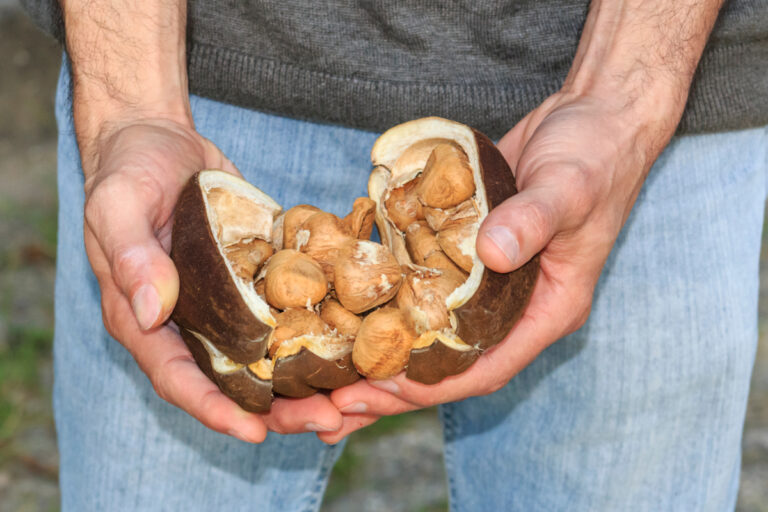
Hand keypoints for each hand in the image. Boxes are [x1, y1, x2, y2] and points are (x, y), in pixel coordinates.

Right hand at [83, 119, 343, 441]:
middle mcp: (186, 321)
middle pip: (229, 379)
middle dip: (275, 407)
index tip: (255, 433)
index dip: (214, 410)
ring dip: (303, 378)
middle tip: (326, 420)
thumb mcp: (118, 206)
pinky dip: (311, 331)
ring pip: (262, 354)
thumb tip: (150, 312)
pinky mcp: (249, 279)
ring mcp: (220, 303)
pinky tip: (351, 340)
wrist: (159, 139)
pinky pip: (280, 311)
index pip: (177, 378)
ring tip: (349, 394)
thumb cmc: (127, 171)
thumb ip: (131, 257)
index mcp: (143, 319)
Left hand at [318, 89, 669, 443]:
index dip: (434, 385)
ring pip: (430, 329)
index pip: (488, 367)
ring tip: (329, 372)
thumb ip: (532, 221)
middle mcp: (514, 305)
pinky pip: (424, 284)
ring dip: (382, 350)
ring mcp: (488, 280)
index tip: (381, 390)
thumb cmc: (595, 155)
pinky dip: (388, 297)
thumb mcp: (569, 188)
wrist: (593, 116)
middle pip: (449, 361)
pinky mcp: (464, 250)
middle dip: (393, 386)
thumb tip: (491, 255)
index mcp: (548, 309)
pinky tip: (345, 304)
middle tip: (335, 403)